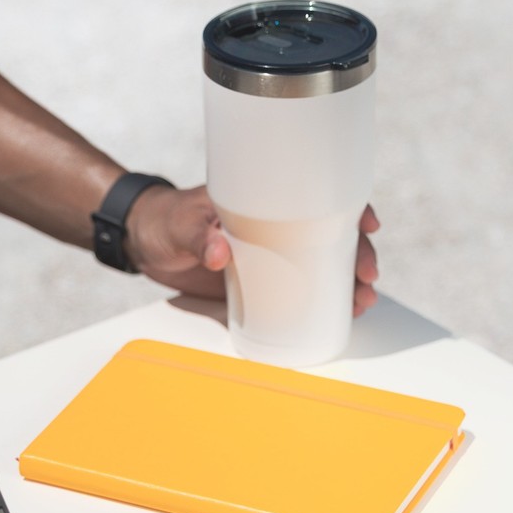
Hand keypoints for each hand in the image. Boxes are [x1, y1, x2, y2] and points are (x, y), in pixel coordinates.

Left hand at [127, 184, 379, 313]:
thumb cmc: (165, 220)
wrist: (143, 243)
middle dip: (358, 257)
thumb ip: (199, 236)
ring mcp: (271, 259)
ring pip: (322, 268)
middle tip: (367, 279)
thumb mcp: (181, 224)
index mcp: (266, 201)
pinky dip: (320, 306)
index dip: (351, 208)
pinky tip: (339, 316)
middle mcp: (277, 229)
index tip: (368, 225)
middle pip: (332, 238)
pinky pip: (297, 295)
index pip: (320, 196)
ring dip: (347, 285)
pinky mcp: (259, 287)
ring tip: (362, 303)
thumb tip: (220, 253)